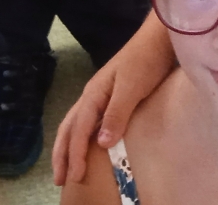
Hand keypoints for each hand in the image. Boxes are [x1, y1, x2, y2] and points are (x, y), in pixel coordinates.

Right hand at [51, 15, 173, 184]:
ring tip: (64, 167)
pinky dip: (81, 137)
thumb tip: (100, 144)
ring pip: (76, 125)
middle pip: (69, 128)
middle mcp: (92, 95)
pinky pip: (88, 122)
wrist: (158, 39)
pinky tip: (86, 145)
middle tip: (59, 180)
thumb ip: (116, 114)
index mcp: (94, 94)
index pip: (78, 130)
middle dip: (62, 154)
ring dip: (68, 147)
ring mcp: (100, 95)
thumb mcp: (132, 87)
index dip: (75, 154)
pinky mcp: (111, 96)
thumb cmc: (146, 61)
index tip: (75, 177)